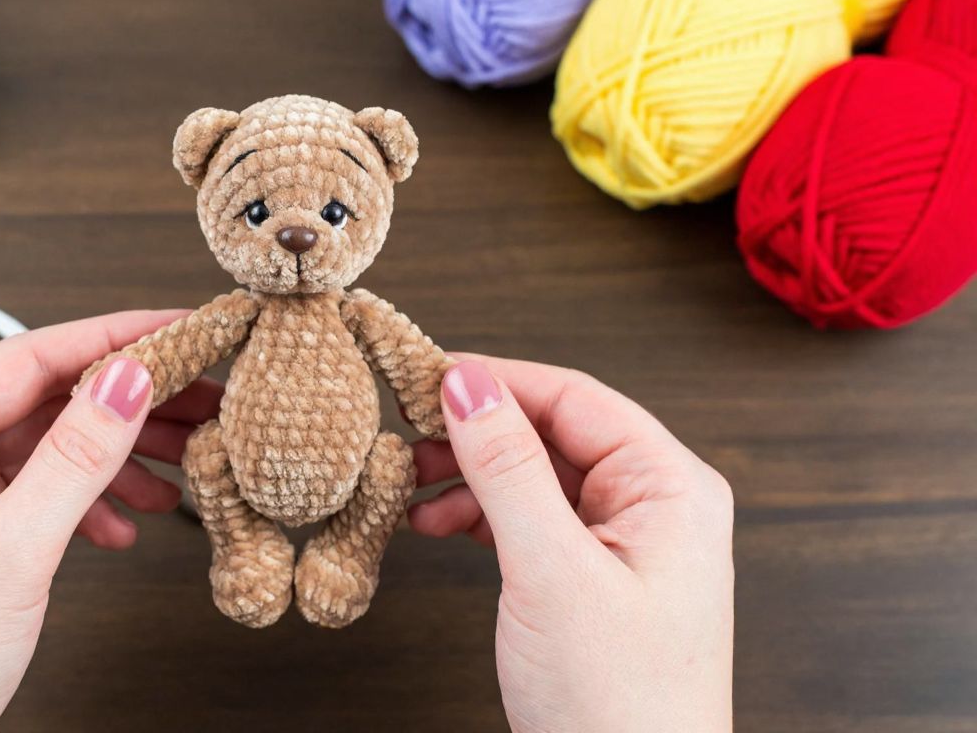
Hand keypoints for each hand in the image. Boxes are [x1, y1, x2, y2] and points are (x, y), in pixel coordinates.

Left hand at [0, 312, 220, 732]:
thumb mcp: (10, 554)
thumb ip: (74, 459)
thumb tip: (128, 377)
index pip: (29, 356)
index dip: (114, 337)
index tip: (182, 327)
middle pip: (45, 399)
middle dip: (128, 401)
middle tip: (206, 398)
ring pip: (48, 448)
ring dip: (116, 457)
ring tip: (183, 468)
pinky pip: (37, 495)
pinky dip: (88, 506)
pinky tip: (124, 530)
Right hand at [410, 356, 733, 732]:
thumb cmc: (619, 707)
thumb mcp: (552, 573)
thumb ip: (508, 470)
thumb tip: (467, 384)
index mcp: (670, 489)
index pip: (575, 398)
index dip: (497, 380)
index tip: (424, 375)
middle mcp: (653, 507)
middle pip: (551, 434)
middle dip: (475, 432)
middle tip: (404, 430)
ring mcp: (622, 546)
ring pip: (532, 478)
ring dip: (468, 475)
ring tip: (408, 481)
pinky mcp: (590, 580)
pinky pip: (528, 522)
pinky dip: (477, 517)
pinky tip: (433, 521)